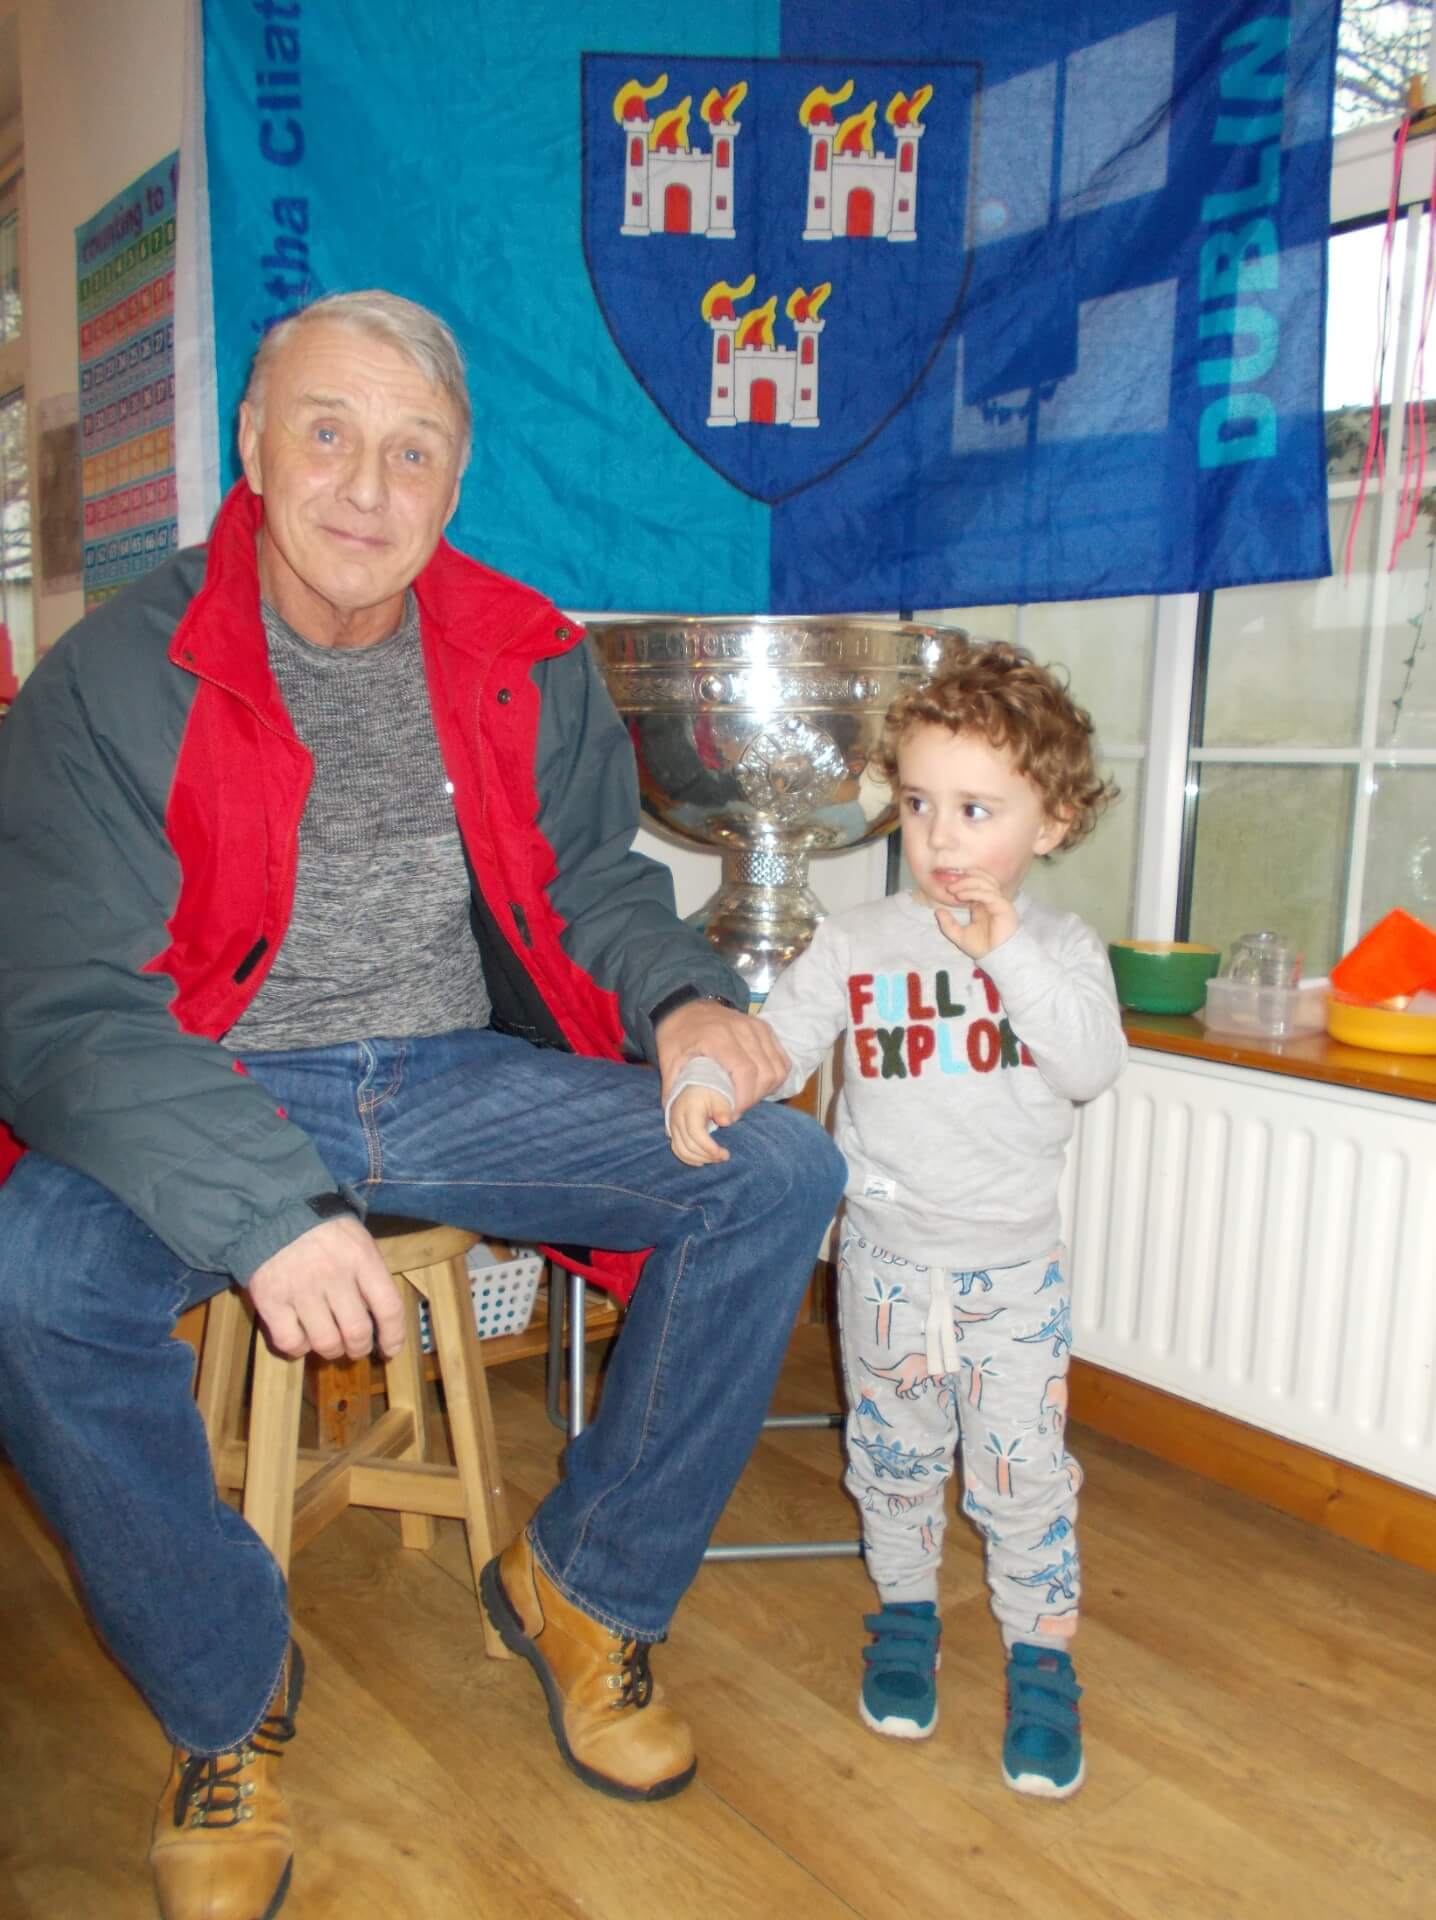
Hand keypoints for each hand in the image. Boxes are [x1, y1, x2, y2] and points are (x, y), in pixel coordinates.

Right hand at [246, 1216, 405, 1360]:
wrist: (274, 1211)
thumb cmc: (323, 1228)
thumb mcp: (357, 1240)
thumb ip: (370, 1275)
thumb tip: (382, 1320)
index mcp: (361, 1258)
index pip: (388, 1308)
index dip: (393, 1336)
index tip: (390, 1349)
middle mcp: (333, 1275)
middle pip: (357, 1332)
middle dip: (360, 1348)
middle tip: (356, 1347)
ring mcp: (300, 1289)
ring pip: (326, 1343)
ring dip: (332, 1350)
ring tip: (330, 1342)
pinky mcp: (271, 1300)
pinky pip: (291, 1342)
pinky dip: (299, 1348)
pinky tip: (302, 1336)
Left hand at [655, 999, 789, 1115]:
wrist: (685, 1006)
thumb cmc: (677, 1035)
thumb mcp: (669, 1061)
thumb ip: (675, 1090)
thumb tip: (681, 1121)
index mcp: (718, 1037)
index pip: (746, 1071)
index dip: (744, 1098)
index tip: (731, 1114)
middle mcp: (743, 1029)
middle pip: (765, 1072)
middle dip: (754, 1098)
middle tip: (737, 1109)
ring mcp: (757, 1028)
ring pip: (778, 1067)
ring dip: (766, 1089)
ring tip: (747, 1098)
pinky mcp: (765, 1029)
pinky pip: (782, 1060)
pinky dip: (775, 1077)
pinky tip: (758, 1085)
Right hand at [668, 1085, 735, 1164]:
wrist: (694, 1085)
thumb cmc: (709, 1092)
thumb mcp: (719, 1096)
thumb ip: (723, 1109)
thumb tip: (726, 1122)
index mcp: (689, 1109)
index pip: (695, 1133)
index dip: (708, 1147)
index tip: (723, 1154)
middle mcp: (677, 1119)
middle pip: (689, 1144)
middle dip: (707, 1155)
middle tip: (725, 1157)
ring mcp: (673, 1126)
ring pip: (681, 1150)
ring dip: (699, 1158)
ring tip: (715, 1159)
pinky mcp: (672, 1131)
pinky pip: (676, 1149)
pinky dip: (688, 1158)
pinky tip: (701, 1161)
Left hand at [935, 867, 1018, 960]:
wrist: (996, 957)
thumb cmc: (982, 948)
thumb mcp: (959, 935)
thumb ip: (948, 924)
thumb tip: (937, 911)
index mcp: (982, 905)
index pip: (975, 885)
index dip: (962, 883)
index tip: (948, 888)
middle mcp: (991, 901)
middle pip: (981, 880)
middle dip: (964, 880)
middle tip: (949, 886)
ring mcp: (998, 902)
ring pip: (985, 883)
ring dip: (968, 883)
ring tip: (953, 890)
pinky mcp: (1003, 906)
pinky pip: (988, 894)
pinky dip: (973, 892)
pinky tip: (961, 896)